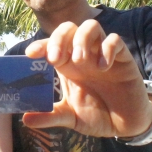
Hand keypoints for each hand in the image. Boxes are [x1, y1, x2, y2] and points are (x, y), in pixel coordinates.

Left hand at [22, 19, 151, 137]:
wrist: (126, 125)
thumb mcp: (72, 117)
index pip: (51, 45)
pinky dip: (107, 48)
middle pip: (69, 28)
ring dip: (81, 39)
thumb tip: (25, 119)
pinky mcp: (123, 58)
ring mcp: (102, 54)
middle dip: (59, 38)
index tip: (31, 54)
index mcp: (68, 65)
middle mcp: (84, 55)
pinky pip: (115, 40)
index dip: (41, 45)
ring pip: (91, 26)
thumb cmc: (98, 116)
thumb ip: (51, 116)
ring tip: (80, 60)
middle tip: (55, 59)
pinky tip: (104, 66)